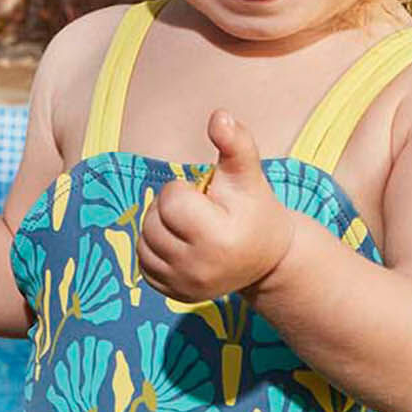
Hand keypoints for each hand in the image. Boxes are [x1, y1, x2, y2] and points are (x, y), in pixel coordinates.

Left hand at [137, 110, 294, 303]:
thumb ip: (235, 143)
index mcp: (219, 238)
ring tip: (187, 226)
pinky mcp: (175, 295)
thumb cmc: (254, 208)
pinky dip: (154, 249)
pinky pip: (143, 263)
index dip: (183, 190)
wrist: (267, 259)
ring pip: (144, 242)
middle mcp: (200, 268)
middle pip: (153, 222)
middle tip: (197, 211)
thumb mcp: (247, 174)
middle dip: (169, 208)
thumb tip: (219, 115)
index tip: (204, 197)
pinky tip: (179, 244)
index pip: (171, 201)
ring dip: (158, 226)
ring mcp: (186, 286)